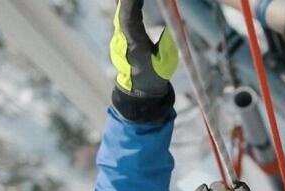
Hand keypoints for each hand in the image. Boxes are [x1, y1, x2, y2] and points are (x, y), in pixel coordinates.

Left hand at [109, 0, 177, 121]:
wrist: (139, 89)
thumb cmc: (156, 75)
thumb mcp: (168, 61)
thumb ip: (167, 42)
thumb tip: (168, 23)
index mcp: (133, 47)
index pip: (129, 19)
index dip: (131, 3)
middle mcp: (121, 39)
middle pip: (120, 10)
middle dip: (129, 0)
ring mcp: (117, 36)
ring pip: (119, 10)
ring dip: (128, 2)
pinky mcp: (119, 33)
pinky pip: (122, 13)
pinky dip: (127, 3)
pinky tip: (134, 1)